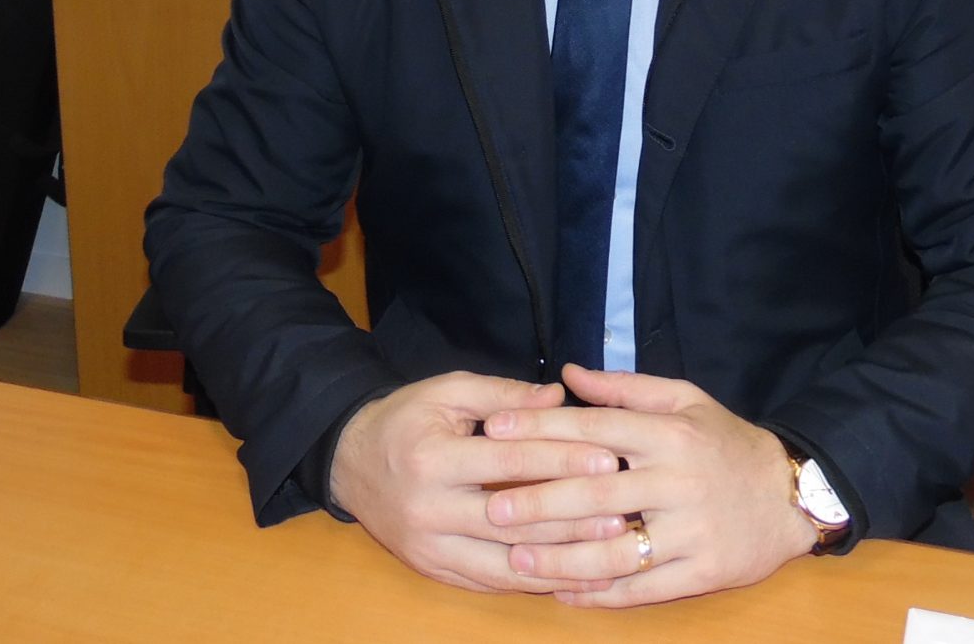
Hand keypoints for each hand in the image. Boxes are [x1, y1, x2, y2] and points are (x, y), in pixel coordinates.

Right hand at [328, 371, 634, 594]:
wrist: (348, 463)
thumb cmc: (404, 420)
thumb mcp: (447, 391)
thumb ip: (503, 395)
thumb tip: (559, 397)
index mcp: (433, 458)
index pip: (509, 462)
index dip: (561, 459)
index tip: (609, 457)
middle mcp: (429, 510)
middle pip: (513, 520)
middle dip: (573, 518)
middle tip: (625, 513)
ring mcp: (431, 548)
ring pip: (507, 562)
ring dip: (562, 560)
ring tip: (610, 552)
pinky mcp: (435, 571)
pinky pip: (493, 582)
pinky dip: (535, 579)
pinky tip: (572, 575)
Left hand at [479, 363, 817, 605]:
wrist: (792, 494)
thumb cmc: (727, 443)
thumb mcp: (685, 400)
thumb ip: (625, 389)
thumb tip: (568, 374)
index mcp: (669, 433)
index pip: (593, 429)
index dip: (539, 430)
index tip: (493, 432)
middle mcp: (677, 479)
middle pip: (595, 493)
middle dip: (538, 502)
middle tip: (491, 509)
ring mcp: (691, 529)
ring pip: (615, 548)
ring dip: (561, 558)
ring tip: (516, 561)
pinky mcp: (704, 570)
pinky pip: (644, 587)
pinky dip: (601, 594)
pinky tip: (565, 593)